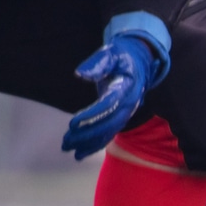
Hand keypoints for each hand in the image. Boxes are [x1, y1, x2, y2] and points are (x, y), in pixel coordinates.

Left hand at [62, 24, 169, 159]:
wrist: (139, 61)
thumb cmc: (122, 56)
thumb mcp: (110, 53)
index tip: (73, 123)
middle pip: (109, 124)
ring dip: (88, 142)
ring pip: (108, 132)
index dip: (91, 116)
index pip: (108, 106)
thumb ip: (97, 63)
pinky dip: (95, 143)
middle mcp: (129, 105)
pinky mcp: (119, 116)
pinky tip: (79, 152)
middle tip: (66, 141)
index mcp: (126, 89)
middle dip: (88, 134)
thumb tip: (81, 74)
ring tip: (68, 148)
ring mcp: (125, 112)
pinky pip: (109, 133)